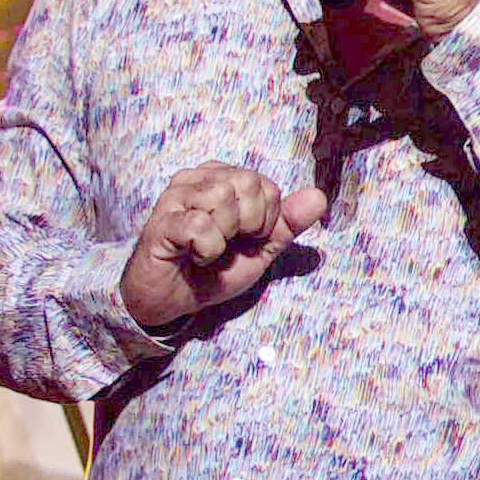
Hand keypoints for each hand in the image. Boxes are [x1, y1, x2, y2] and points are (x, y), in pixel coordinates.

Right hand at [120, 162, 326, 328]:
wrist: (174, 301)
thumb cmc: (215, 270)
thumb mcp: (261, 248)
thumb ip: (288, 223)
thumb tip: (319, 197)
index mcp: (223, 179)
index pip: (267, 185)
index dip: (265, 220)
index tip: (244, 238)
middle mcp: (197, 179)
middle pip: (248, 183)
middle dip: (249, 224)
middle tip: (227, 243)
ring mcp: (175, 197)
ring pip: (223, 199)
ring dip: (225, 236)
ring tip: (208, 249)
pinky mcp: (161, 221)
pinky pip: (201, 227)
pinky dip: (207, 250)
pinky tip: (193, 256)